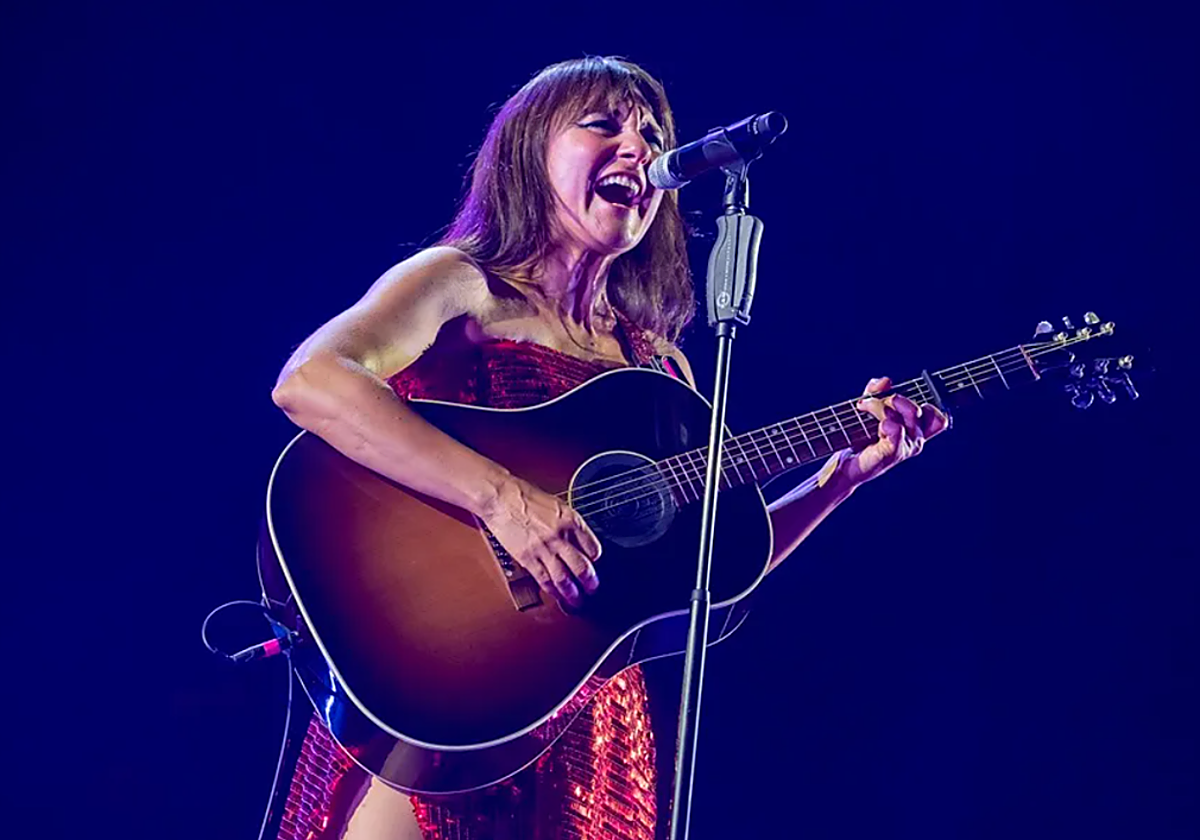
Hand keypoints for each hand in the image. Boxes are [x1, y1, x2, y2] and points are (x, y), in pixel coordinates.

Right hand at [479, 477, 600, 608]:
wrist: (500, 497)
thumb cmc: (524, 497)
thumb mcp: (556, 505)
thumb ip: (568, 523)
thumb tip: (578, 539)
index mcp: (570, 520)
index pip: (593, 547)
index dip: (595, 559)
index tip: (594, 564)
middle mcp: (560, 536)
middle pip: (582, 567)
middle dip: (590, 583)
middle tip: (592, 588)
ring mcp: (543, 549)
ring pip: (564, 579)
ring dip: (573, 594)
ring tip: (577, 600)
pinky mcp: (527, 558)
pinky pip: (544, 580)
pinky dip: (552, 591)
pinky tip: (556, 595)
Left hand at [839, 376, 947, 487]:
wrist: (842, 462)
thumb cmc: (857, 436)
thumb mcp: (866, 407)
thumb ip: (876, 391)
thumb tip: (886, 381)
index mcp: (914, 430)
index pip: (937, 418)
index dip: (930, 405)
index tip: (902, 397)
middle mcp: (914, 440)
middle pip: (916, 409)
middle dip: (893, 399)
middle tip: (869, 400)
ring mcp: (905, 448)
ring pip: (906, 415)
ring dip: (880, 405)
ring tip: (862, 407)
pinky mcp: (890, 454)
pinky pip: (898, 431)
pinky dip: (885, 421)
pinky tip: (874, 423)